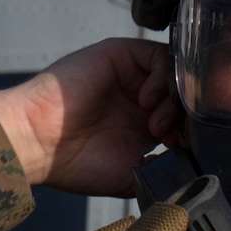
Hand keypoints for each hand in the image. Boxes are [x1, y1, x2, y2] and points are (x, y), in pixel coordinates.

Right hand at [0, 38, 182, 195]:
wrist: (41, 144)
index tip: (179, 149)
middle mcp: (137, 97)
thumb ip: (161, 169)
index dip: (190, 130)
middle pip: (183, 93)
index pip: (184, 117)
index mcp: (142, 124)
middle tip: (167, 137)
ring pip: (175, 74)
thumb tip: (188, 164)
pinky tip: (146, 101)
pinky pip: (159, 54)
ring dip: (174, 99)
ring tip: (155, 123)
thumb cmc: (76, 164)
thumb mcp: (131, 176)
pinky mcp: (119, 55)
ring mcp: (130, 76)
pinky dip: (163, 77)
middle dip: (184, 116)